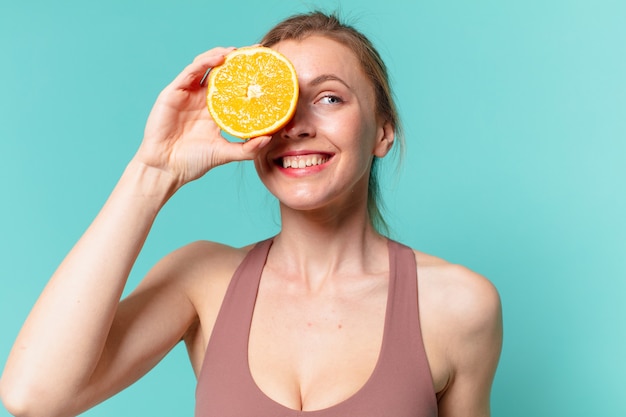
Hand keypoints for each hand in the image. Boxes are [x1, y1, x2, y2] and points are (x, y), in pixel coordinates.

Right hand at [135, 47, 270, 187]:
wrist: (167, 168)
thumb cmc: (193, 161)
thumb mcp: (225, 153)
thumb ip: (247, 148)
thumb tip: (270, 139)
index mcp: (216, 110)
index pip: (233, 87)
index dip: (247, 76)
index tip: (266, 68)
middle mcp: (202, 99)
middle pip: (221, 72)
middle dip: (236, 60)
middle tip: (255, 51)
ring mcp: (188, 94)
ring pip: (205, 66)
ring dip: (220, 55)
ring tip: (237, 51)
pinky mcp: (173, 92)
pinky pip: (190, 72)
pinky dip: (204, 63)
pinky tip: (219, 59)